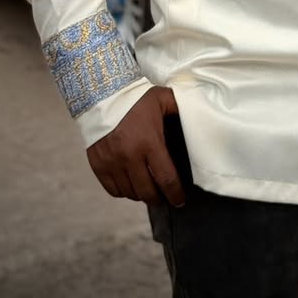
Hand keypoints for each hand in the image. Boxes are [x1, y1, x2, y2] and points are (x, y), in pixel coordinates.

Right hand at [86, 86, 184, 205]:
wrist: (102, 96)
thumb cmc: (136, 98)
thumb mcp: (163, 98)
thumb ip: (180, 108)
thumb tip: (197, 116)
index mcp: (149, 142)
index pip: (166, 178)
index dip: (175, 194)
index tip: (180, 201)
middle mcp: (130, 157)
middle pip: (147, 192)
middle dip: (159, 199)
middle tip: (165, 198)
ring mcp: (112, 164)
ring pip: (130, 193)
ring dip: (141, 195)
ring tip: (149, 190)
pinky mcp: (99, 167)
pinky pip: (113, 190)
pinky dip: (124, 191)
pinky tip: (131, 184)